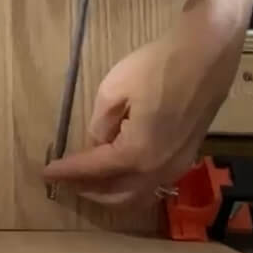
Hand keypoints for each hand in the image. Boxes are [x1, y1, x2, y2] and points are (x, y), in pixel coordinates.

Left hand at [42, 5, 247, 204]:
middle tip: (65, 181)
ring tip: (87, 182)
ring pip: (138, 195)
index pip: (95, 170)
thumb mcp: (115, 88)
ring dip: (111, 194)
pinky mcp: (186, 158)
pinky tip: (118, 171)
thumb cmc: (157, 66)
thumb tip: (96, 144)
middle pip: (118, 195)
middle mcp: (158, 169)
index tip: (47, 173)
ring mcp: (177, 167)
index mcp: (138, 152)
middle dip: (88, 191)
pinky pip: (153, 184)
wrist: (205, 56)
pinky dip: (131, 185)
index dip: (68, 172)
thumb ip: (101, 123)